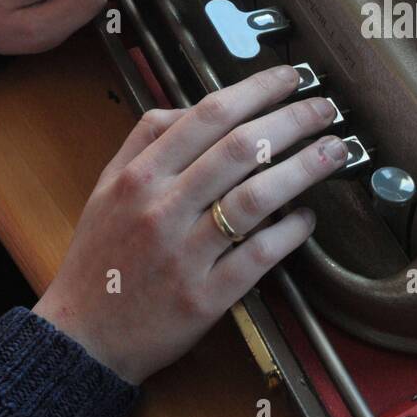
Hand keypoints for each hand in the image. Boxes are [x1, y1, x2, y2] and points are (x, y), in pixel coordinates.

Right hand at [33, 66, 349, 384]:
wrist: (82, 339)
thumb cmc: (100, 259)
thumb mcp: (108, 187)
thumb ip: (146, 139)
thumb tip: (196, 108)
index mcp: (139, 176)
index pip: (207, 116)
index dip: (256, 90)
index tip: (289, 78)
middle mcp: (161, 209)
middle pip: (240, 149)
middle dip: (292, 121)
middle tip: (324, 109)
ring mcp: (185, 254)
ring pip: (256, 198)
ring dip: (304, 168)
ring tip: (334, 152)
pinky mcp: (205, 297)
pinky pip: (259, 255)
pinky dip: (290, 231)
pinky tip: (307, 217)